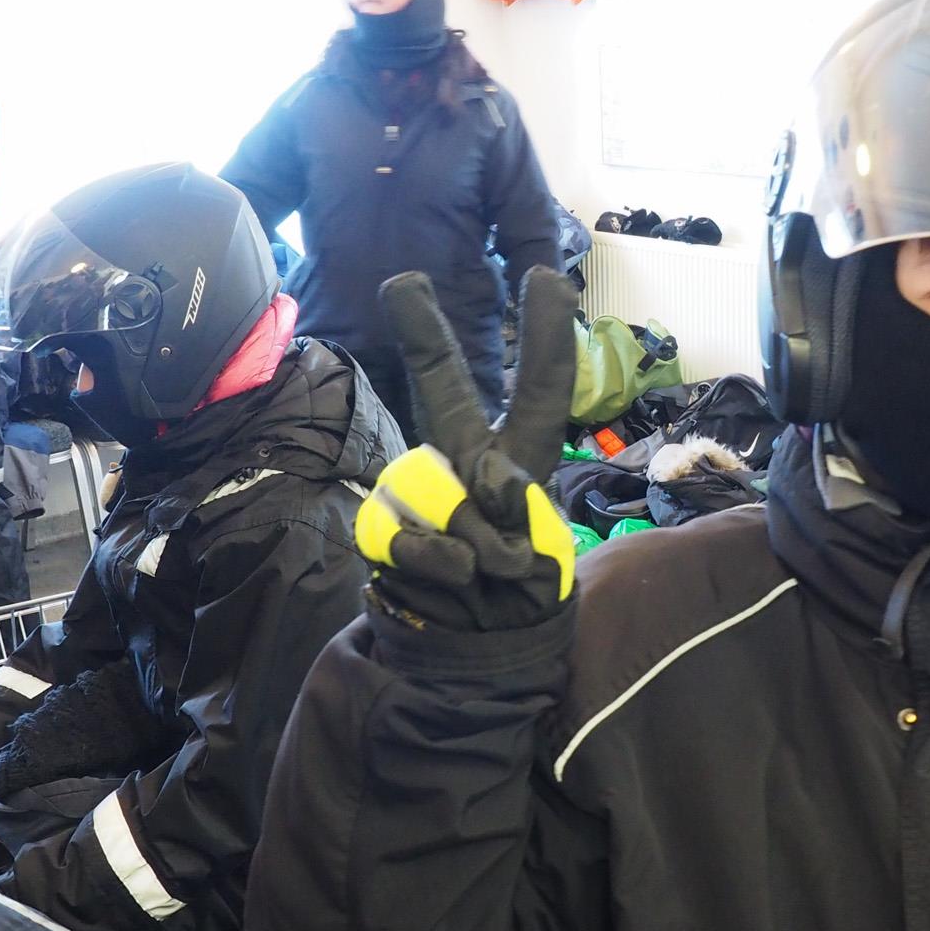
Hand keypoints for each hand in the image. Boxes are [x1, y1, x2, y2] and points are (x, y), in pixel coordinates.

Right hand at [354, 266, 578, 633]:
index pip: (542, 394)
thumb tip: (492, 485)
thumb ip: (519, 512)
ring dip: (473, 541)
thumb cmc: (515, 597)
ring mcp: (419, 493)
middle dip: (425, 339)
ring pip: (438, 490)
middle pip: (444, 393)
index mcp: (519, 460)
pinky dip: (438, 564)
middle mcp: (464, 462)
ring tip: (486, 573)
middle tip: (404, 283)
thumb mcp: (540, 557)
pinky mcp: (382, 529)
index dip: (546, 339)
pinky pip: (409, 534)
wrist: (467, 654)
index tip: (548, 276)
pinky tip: (450, 583)